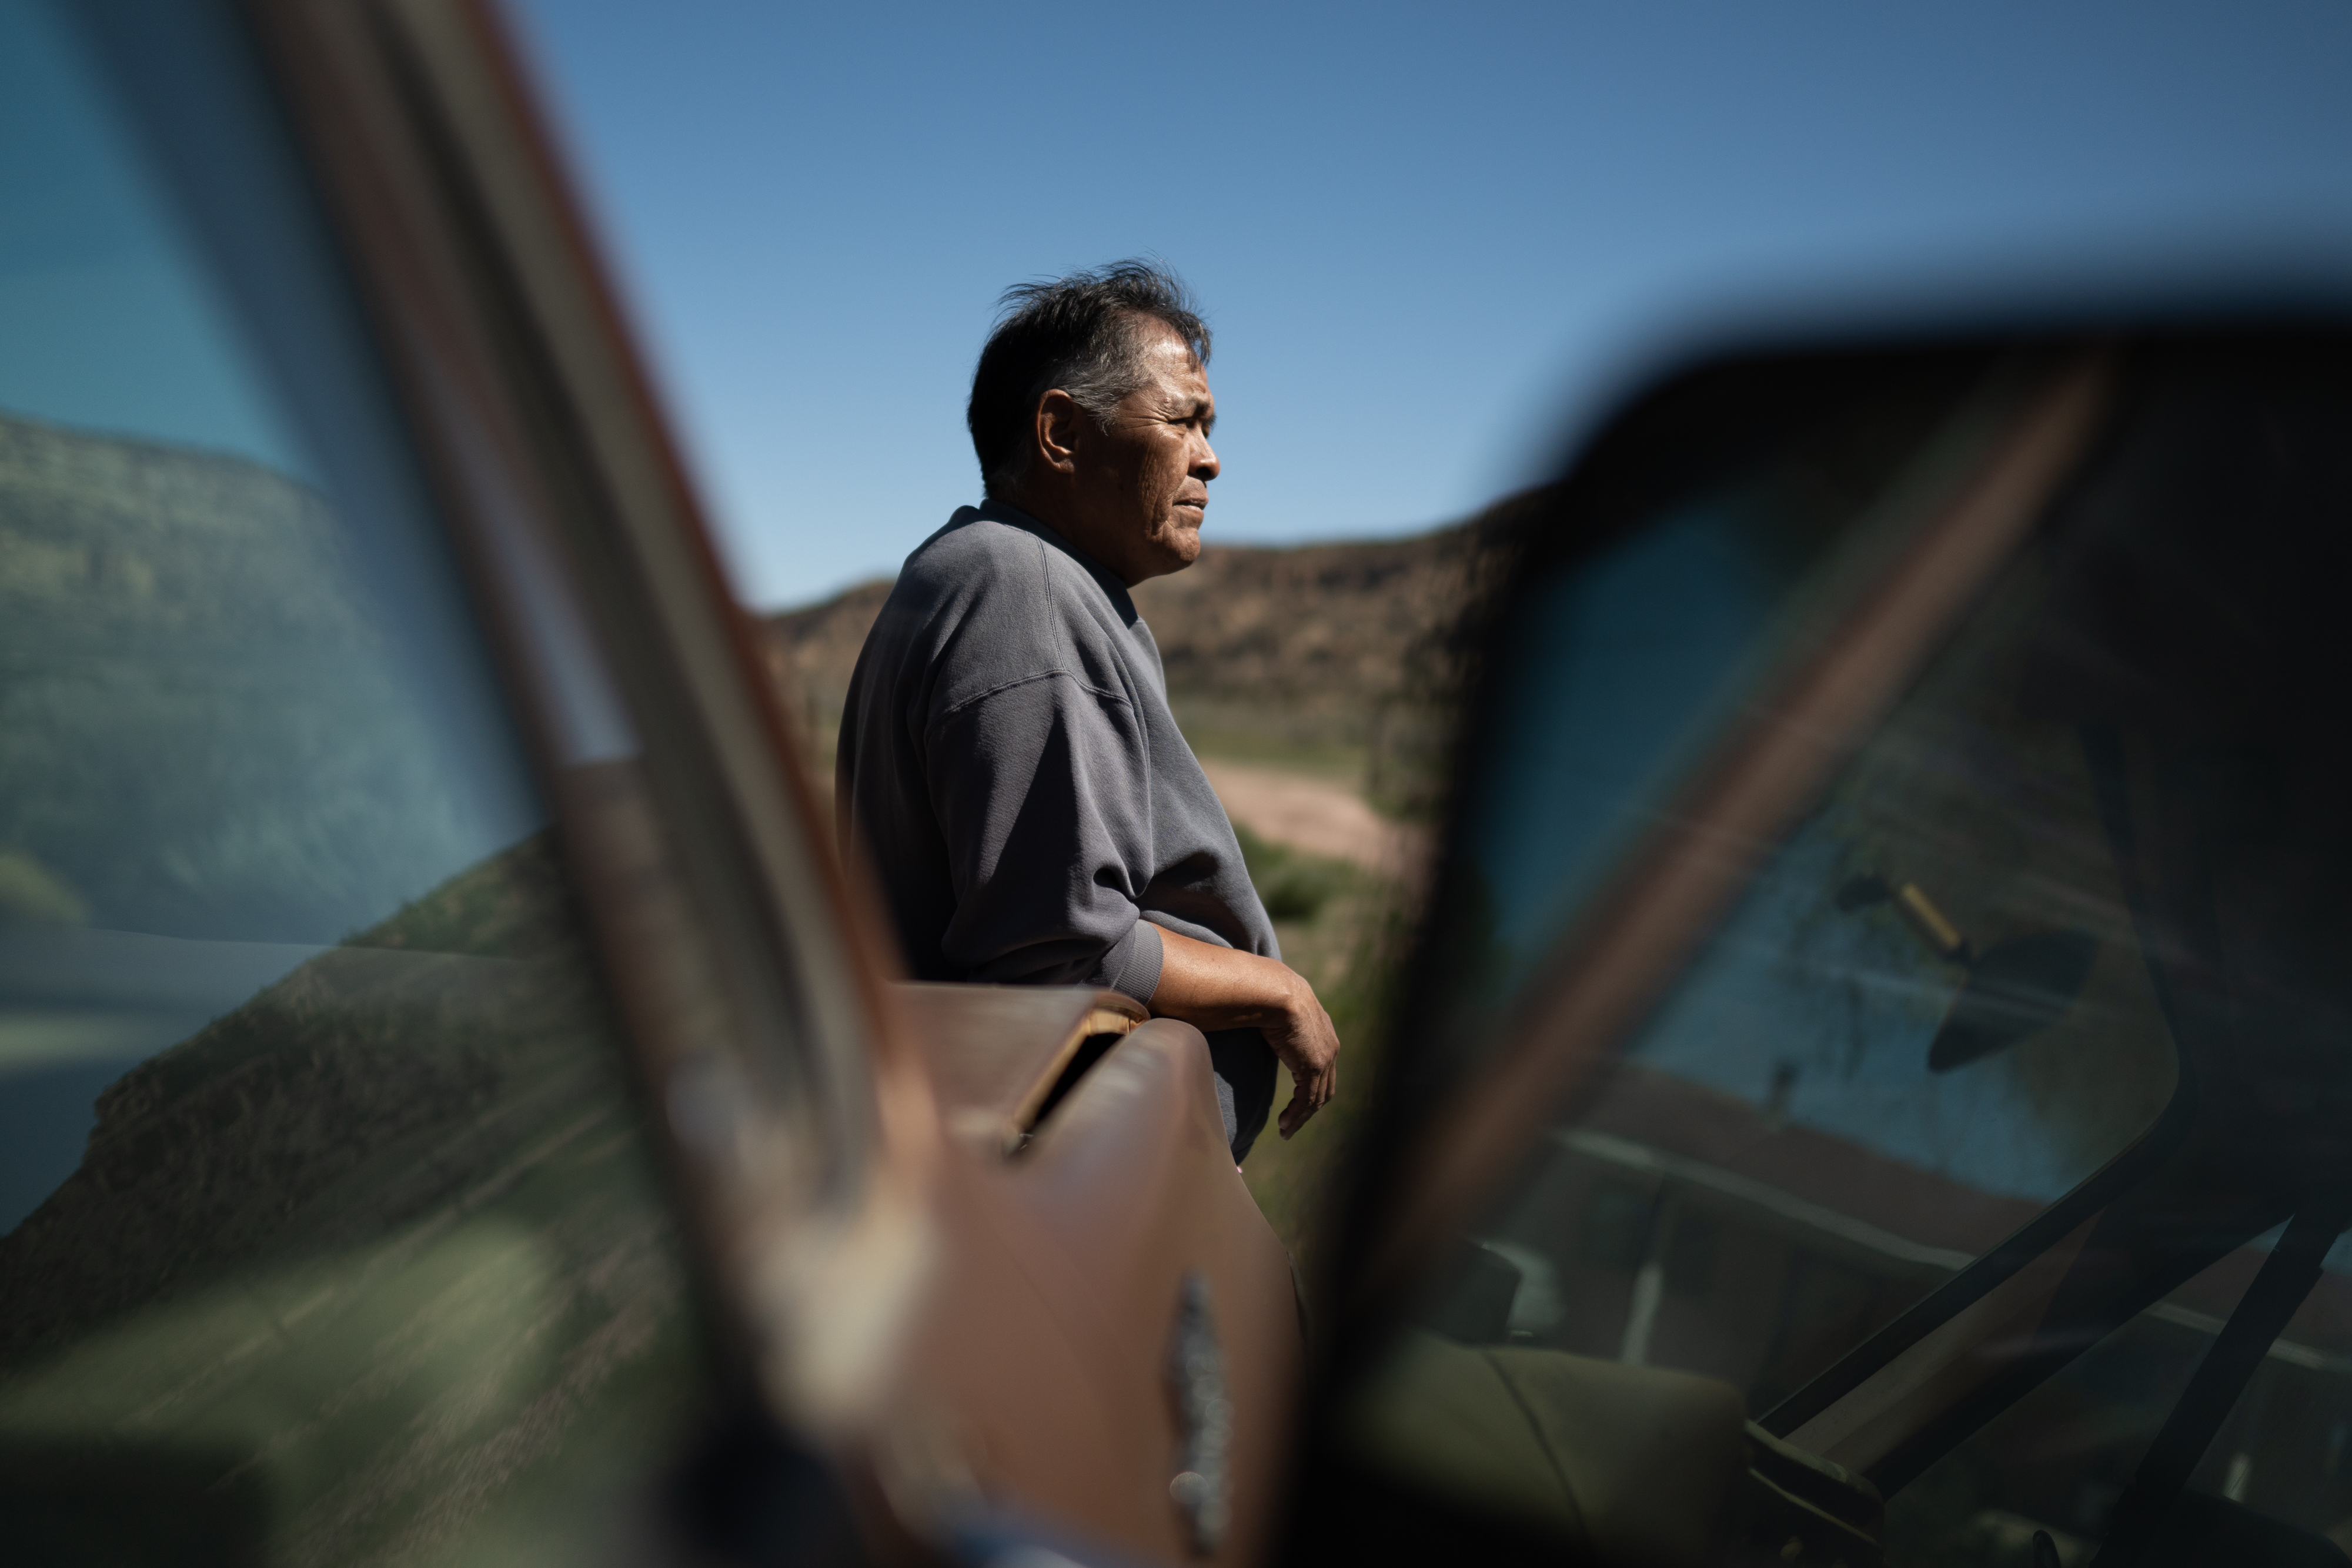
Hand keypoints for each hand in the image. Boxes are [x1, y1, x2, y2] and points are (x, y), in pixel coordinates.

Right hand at [1147, 925, 1344, 1140]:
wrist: (1270, 989)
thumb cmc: (1259, 992)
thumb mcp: (1267, 1007)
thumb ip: (1264, 1017)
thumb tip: (1234, 1011)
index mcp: (1320, 1028)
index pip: (1321, 1066)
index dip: (1309, 1086)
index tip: (1294, 1103)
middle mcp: (1329, 1044)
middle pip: (1324, 1085)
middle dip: (1307, 1107)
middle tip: (1289, 1124)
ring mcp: (1325, 1056)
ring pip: (1316, 1097)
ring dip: (1300, 1117)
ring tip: (1284, 1131)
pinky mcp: (1314, 1066)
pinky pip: (1307, 1099)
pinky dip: (1297, 1116)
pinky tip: (1283, 1127)